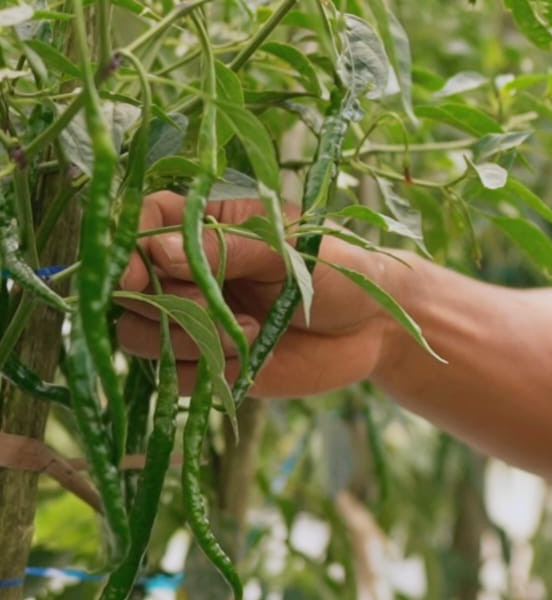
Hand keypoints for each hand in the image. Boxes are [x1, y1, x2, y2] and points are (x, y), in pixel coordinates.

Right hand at [117, 191, 400, 397]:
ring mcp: (195, 317)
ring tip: (248, 331)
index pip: (142, 223)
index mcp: (207, 224)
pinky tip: (250, 360)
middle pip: (127, 287)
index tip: (138, 276)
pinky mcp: (208, 362)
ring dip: (183, 339)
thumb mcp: (291, 251)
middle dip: (161, 302)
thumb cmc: (341, 271)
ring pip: (138, 335)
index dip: (129, 249)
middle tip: (214, 308)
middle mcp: (189, 270)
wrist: (376, 327)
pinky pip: (173, 376)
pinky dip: (204, 372)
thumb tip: (159, 251)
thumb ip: (229, 250)